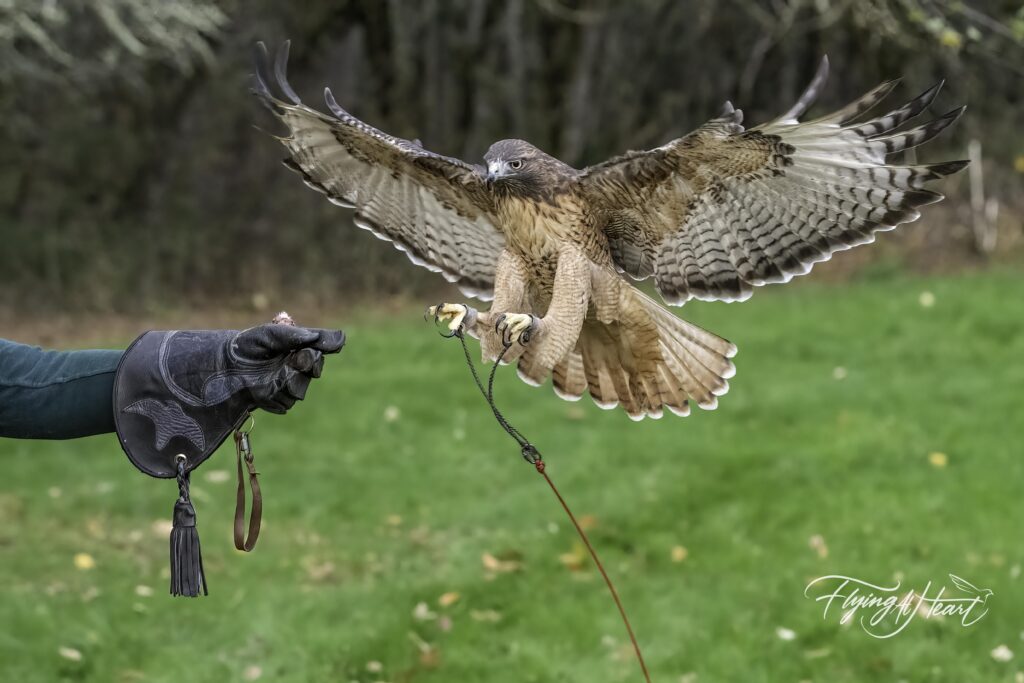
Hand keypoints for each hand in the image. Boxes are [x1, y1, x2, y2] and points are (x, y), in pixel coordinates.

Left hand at [230, 324, 345, 413]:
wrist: (222, 367)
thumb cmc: (246, 347)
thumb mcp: (271, 335)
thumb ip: (298, 335)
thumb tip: (333, 336)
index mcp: (297, 348)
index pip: (319, 350)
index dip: (320, 351)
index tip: (318, 351)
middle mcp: (296, 366)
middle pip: (314, 369)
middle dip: (305, 365)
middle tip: (292, 360)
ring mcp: (287, 385)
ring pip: (300, 389)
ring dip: (287, 382)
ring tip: (269, 375)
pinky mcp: (277, 401)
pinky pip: (286, 402)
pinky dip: (275, 395)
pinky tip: (262, 389)